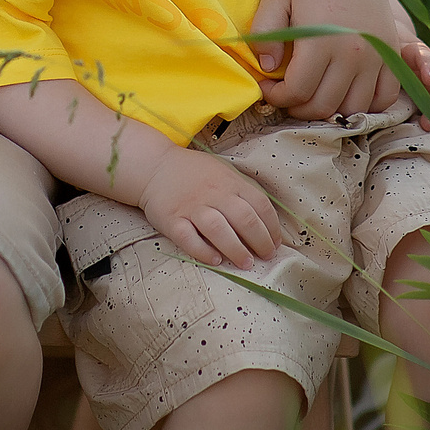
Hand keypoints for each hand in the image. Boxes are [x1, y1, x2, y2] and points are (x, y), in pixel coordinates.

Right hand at [138, 145, 282, 267]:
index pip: (260, 205)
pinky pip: (188, 238)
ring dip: (235, 249)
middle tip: (265, 257)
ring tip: (245, 264)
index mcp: (230, 182)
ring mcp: (192, 207)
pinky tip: (215, 260)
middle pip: (243, 218)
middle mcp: (213, 194)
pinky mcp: (172, 220)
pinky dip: (203, 251)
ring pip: (218, 229)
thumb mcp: (223, 172)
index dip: (272, 227)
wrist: (154, 166)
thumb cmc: (194, 173)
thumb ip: (243, 192)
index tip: (275, 244)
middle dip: (260, 241)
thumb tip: (266, 223)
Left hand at [253, 0, 417, 119]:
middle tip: (288, 94)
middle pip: (324, 105)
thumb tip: (267, 67)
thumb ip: (264, 34)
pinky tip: (346, 92)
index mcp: (321, 41)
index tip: (268, 87)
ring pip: (354, 107)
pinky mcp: (392, 53)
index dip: (277, 97)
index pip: (298, 91)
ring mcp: (377, 56)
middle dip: (299, 108)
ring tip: (315, 94)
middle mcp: (352, 54)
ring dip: (330, 110)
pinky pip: (386, 96)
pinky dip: (368, 105)